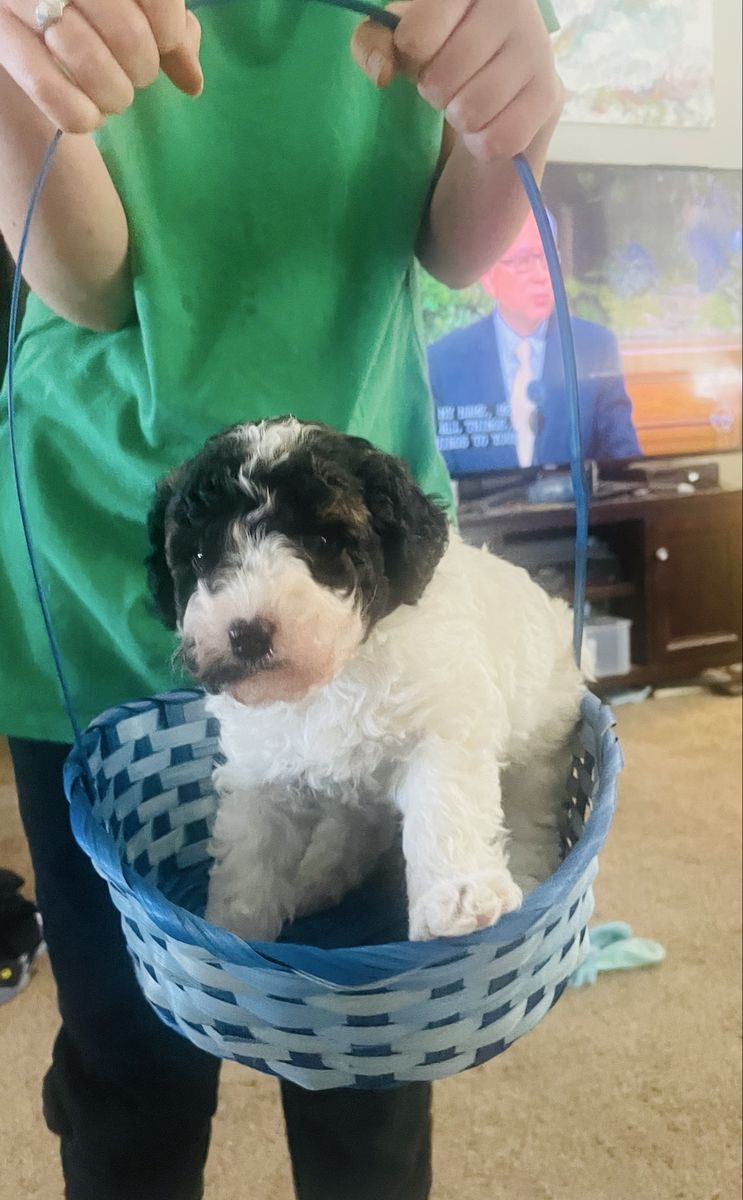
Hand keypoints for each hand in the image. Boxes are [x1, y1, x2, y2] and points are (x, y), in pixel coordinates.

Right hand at [0, 0, 202, 133]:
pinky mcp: (1, 38)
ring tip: (113, 94)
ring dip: (115, 95)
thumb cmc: (90, 9)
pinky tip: (90, 116)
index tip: (164, 48)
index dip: (170, 35)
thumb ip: (168, 28)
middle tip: (135, 75)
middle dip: (142, 70)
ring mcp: (22, 1)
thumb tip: (192, 81)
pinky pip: (48, 89)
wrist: (30, 15)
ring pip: (88, 61)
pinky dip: (80, 114)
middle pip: (127, 33)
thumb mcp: (129, 4)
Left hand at [351, 0, 562, 160]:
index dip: (410, 56)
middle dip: (435, 90)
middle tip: (449, 79)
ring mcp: (537, 48)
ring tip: (467, 98)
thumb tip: (382, 73)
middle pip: (442, 78)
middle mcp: (513, 3)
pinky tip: (488, 122)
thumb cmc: (443, 44)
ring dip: (458, 118)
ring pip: (471, 112)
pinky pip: (498, 140)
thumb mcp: (401, 37)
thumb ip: (374, 43)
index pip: (416, 37)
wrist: (501, 70)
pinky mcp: (549, 94)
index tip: (424, 47)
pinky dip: (482, 143)